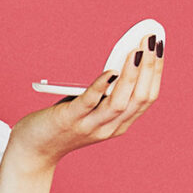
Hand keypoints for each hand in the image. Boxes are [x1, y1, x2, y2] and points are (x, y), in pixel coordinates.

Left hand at [10, 31, 164, 168]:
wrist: (34, 151)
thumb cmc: (60, 124)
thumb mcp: (89, 108)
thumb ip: (103, 91)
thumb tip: (115, 62)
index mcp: (118, 124)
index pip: (147, 97)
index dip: (156, 72)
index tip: (159, 48)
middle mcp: (109, 128)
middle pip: (139, 98)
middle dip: (149, 67)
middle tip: (151, 41)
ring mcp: (89, 126)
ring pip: (120, 102)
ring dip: (131, 74)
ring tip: (136, 51)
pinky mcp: (69, 121)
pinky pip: (89, 103)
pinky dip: (101, 86)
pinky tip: (110, 71)